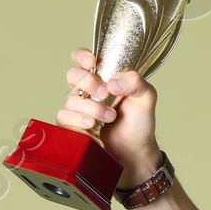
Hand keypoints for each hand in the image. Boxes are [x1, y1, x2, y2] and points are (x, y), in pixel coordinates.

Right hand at [57, 51, 159, 185]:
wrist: (136, 152)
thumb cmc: (138, 123)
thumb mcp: (146, 97)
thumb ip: (136, 82)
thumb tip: (113, 83)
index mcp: (101, 77)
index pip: (82, 58)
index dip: (82, 56)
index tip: (92, 62)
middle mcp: (87, 91)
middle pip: (73, 76)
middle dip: (88, 83)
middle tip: (105, 95)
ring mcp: (78, 109)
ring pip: (70, 100)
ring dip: (91, 108)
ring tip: (109, 118)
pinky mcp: (72, 127)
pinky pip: (64, 119)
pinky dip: (79, 122)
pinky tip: (93, 128)